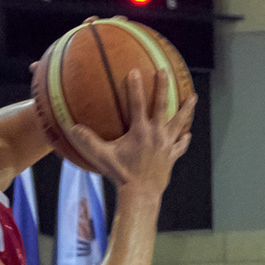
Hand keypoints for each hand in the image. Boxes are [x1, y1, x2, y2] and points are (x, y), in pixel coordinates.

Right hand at [63, 67, 196, 194]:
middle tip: (164, 71)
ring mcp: (166, 145)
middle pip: (162, 105)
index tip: (136, 71)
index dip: (136, 87)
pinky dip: (183, 139)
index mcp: (140, 132)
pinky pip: (180, 145)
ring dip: (186, 109)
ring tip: (192, 97)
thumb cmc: (121, 175)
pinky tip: (187, 133)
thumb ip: (88, 142)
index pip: (137, 104)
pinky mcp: (172, 156)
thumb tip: (72, 128)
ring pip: (179, 122)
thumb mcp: (102, 157)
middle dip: (163, 86)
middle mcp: (156, 134)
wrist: (141, 194)